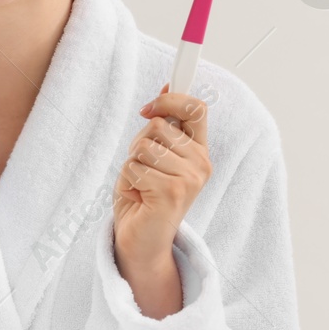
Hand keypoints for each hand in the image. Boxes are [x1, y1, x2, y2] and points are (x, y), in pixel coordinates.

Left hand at [111, 84, 211, 317]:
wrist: (141, 242)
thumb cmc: (143, 198)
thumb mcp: (152, 156)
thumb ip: (162, 127)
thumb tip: (167, 87)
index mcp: (199, 151)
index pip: (196, 109)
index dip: (171, 99)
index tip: (147, 108)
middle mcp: (201, 163)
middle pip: (158, 125)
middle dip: (138, 145)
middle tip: (143, 171)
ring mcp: (190, 178)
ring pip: (143, 147)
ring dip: (131, 166)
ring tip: (141, 187)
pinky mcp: (174, 192)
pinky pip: (135, 167)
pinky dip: (128, 182)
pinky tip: (139, 199)